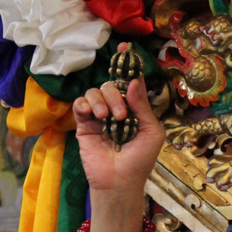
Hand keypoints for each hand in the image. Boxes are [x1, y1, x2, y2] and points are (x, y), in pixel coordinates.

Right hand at [73, 44, 164, 205]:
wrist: (120, 182)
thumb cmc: (140, 160)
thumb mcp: (151, 132)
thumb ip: (143, 106)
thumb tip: (135, 79)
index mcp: (135, 109)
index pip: (130, 82)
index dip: (127, 65)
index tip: (125, 48)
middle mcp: (116, 109)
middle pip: (111, 85)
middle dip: (116, 95)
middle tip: (121, 116)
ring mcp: (99, 116)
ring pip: (95, 92)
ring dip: (102, 101)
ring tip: (108, 119)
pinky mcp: (83, 125)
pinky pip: (80, 104)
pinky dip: (85, 104)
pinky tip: (93, 116)